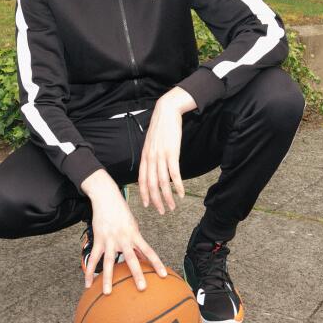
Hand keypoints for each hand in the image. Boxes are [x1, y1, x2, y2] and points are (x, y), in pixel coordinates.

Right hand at [81, 169, 166, 294]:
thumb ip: (136, 241)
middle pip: (131, 259)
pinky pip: (93, 258)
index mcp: (135, 235)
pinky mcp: (98, 240)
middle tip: (142, 288)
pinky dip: (90, 271)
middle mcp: (123, 239)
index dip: (156, 263)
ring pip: (109, 262)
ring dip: (108, 278)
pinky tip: (88, 284)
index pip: (148, 251)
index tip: (163, 275)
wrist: (106, 197)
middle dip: (137, 274)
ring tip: (107, 293)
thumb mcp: (133, 225)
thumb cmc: (121, 211)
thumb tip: (142, 258)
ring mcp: (110, 240)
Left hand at [138, 87, 195, 215]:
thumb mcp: (151, 143)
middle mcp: (150, 158)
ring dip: (167, 197)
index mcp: (145, 156)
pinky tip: (181, 193)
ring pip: (162, 182)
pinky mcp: (171, 153)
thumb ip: (151, 156)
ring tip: (172, 207)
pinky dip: (177, 185)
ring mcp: (160, 156)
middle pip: (151, 185)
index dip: (144, 194)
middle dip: (156, 201)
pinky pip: (174, 173)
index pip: (141, 180)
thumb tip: (152, 167)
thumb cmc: (161, 128)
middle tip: (162, 211)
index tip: (147, 205)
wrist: (166, 112)